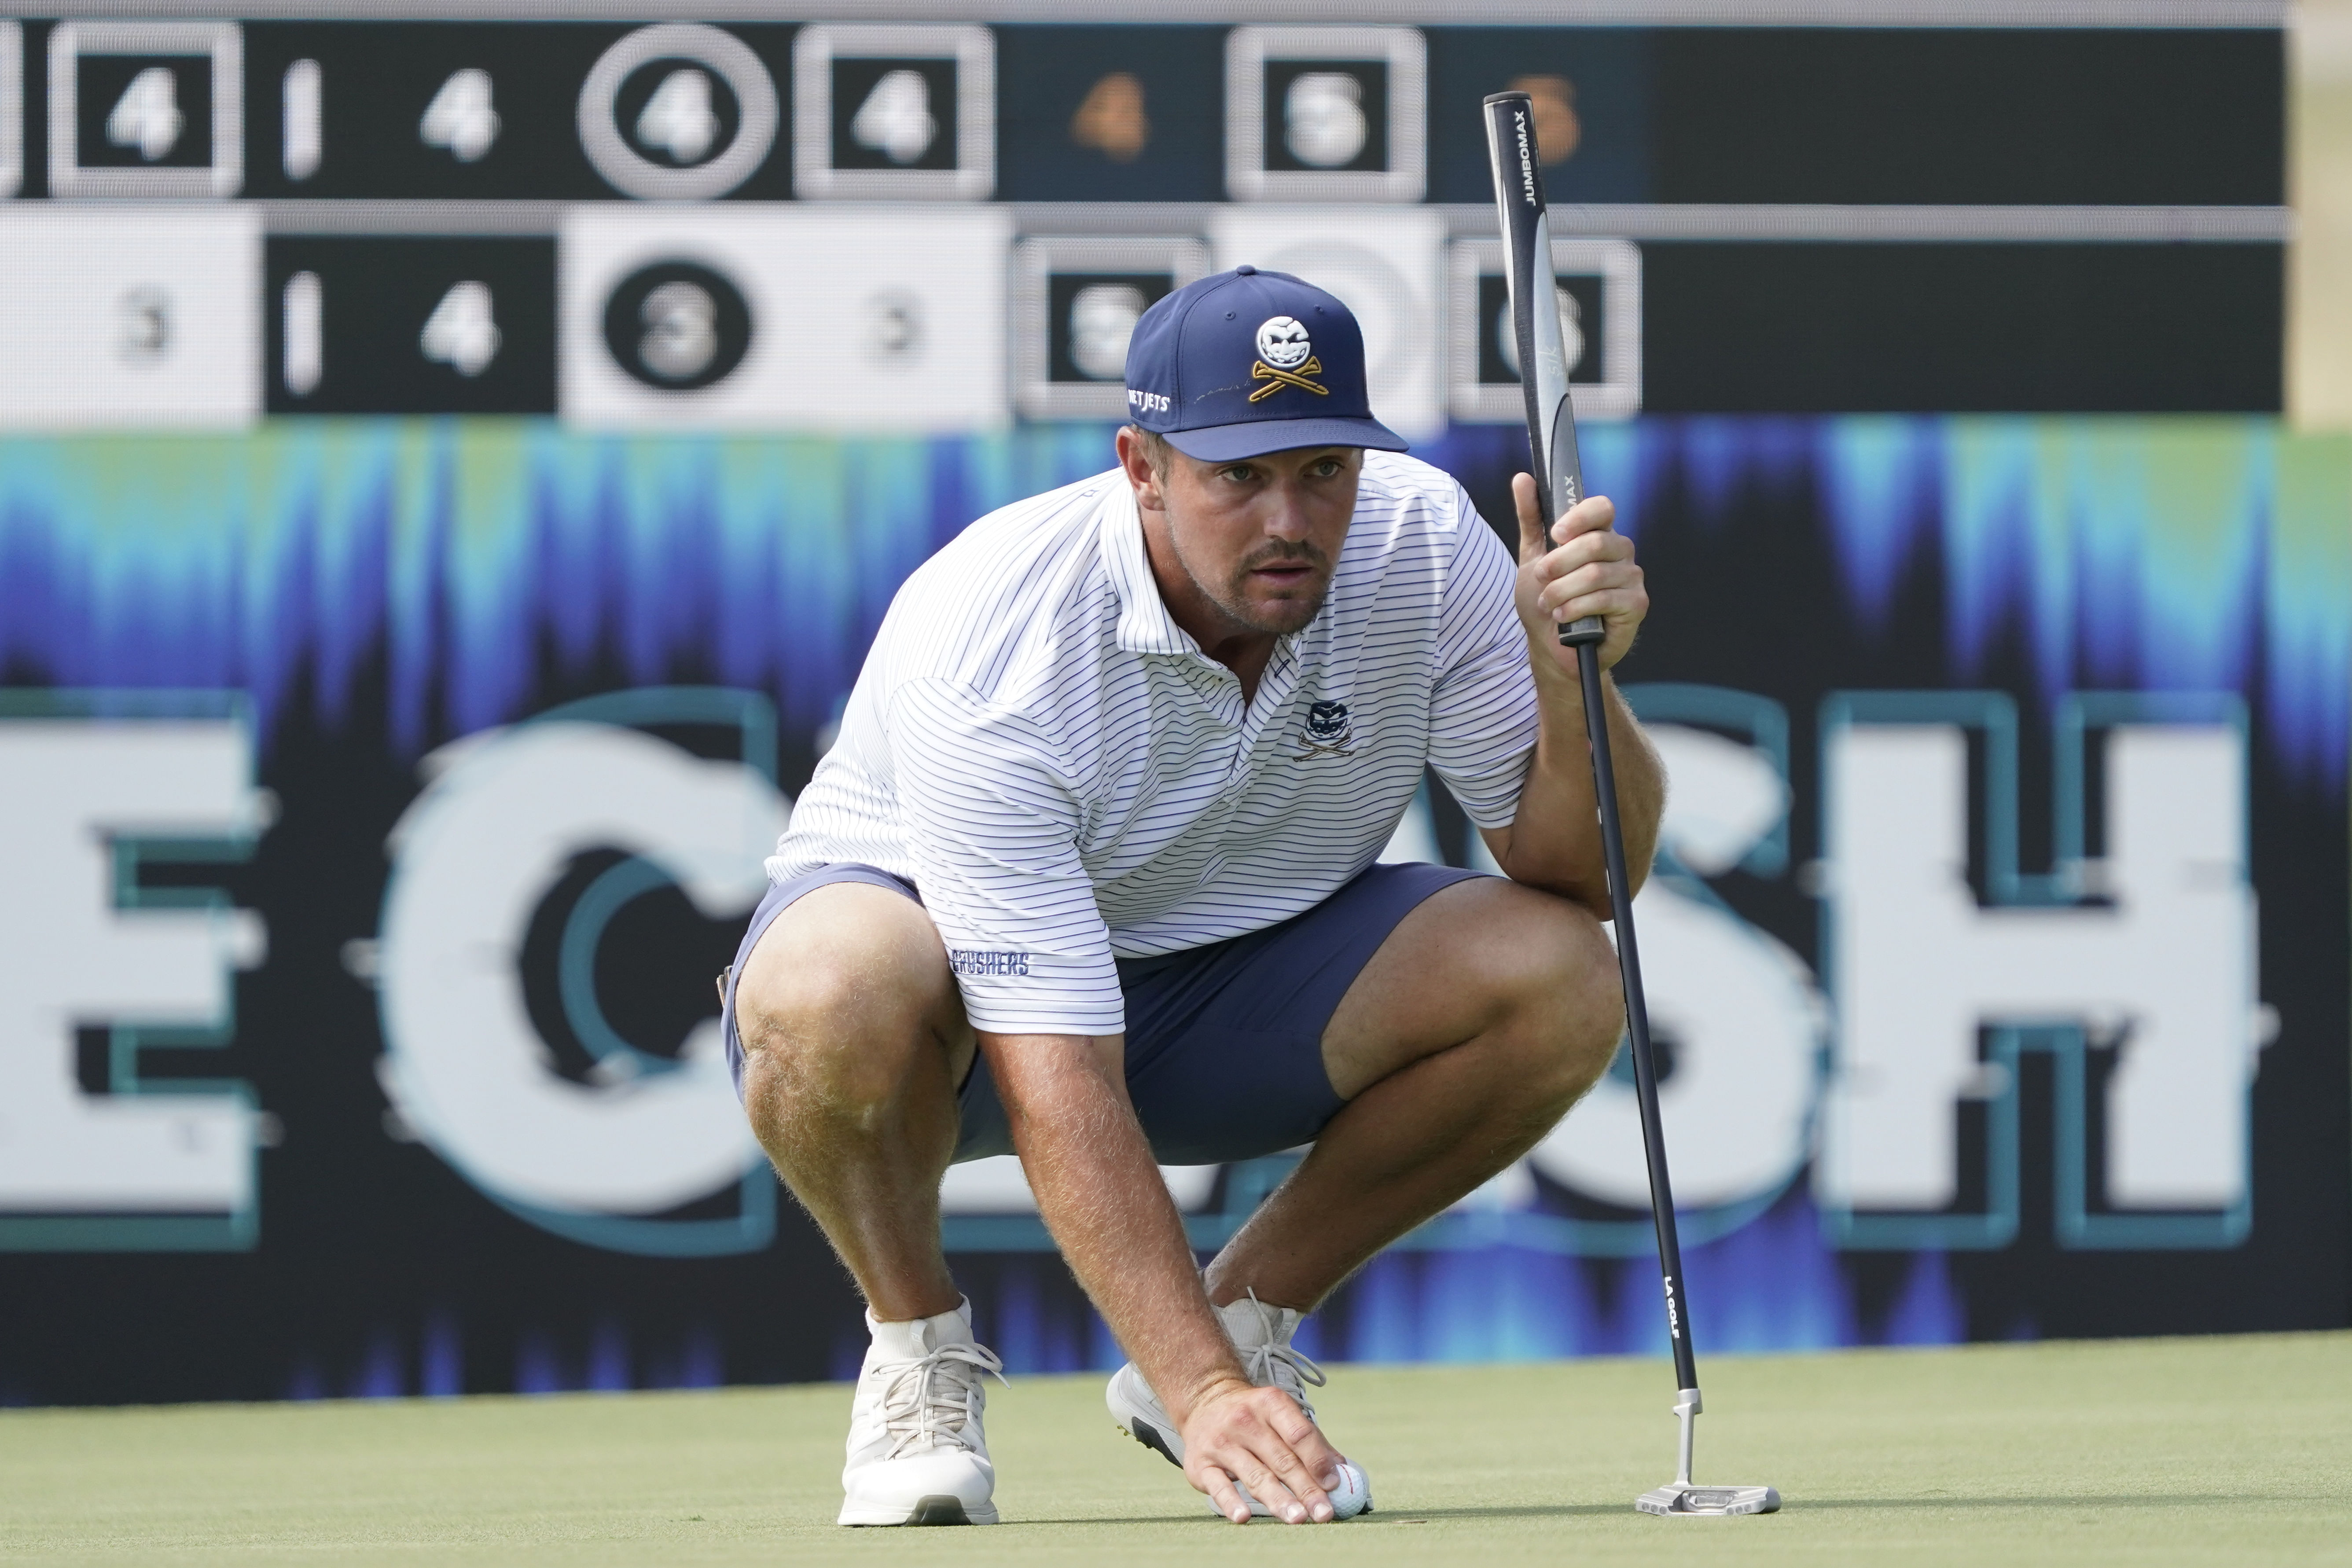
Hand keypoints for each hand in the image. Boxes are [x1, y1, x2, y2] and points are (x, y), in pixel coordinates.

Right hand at [1178, 1378, 1346, 1524]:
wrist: (1204, 1402)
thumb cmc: (1254, 1415)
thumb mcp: (1281, 1414)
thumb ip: (1311, 1440)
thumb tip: (1341, 1470)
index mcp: (1270, 1404)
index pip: (1299, 1433)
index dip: (1317, 1460)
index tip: (1333, 1484)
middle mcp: (1244, 1421)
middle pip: (1281, 1459)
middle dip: (1306, 1489)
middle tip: (1324, 1513)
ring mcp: (1221, 1442)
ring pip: (1255, 1476)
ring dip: (1278, 1499)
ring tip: (1298, 1518)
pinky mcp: (1201, 1464)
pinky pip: (1219, 1486)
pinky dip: (1231, 1502)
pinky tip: (1243, 1517)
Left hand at [1511, 471, 1647, 672]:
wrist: (1552, 648)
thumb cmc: (1545, 602)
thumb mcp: (1532, 557)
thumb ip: (1531, 518)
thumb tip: (1523, 479)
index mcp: (1598, 534)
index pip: (1602, 508)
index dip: (1579, 517)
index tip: (1556, 533)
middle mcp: (1620, 551)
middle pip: (1596, 542)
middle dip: (1559, 562)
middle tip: (1541, 578)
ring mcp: (1631, 577)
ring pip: (1596, 573)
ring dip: (1562, 591)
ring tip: (1549, 603)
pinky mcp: (1636, 604)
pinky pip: (1604, 598)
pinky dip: (1575, 608)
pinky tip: (1563, 617)